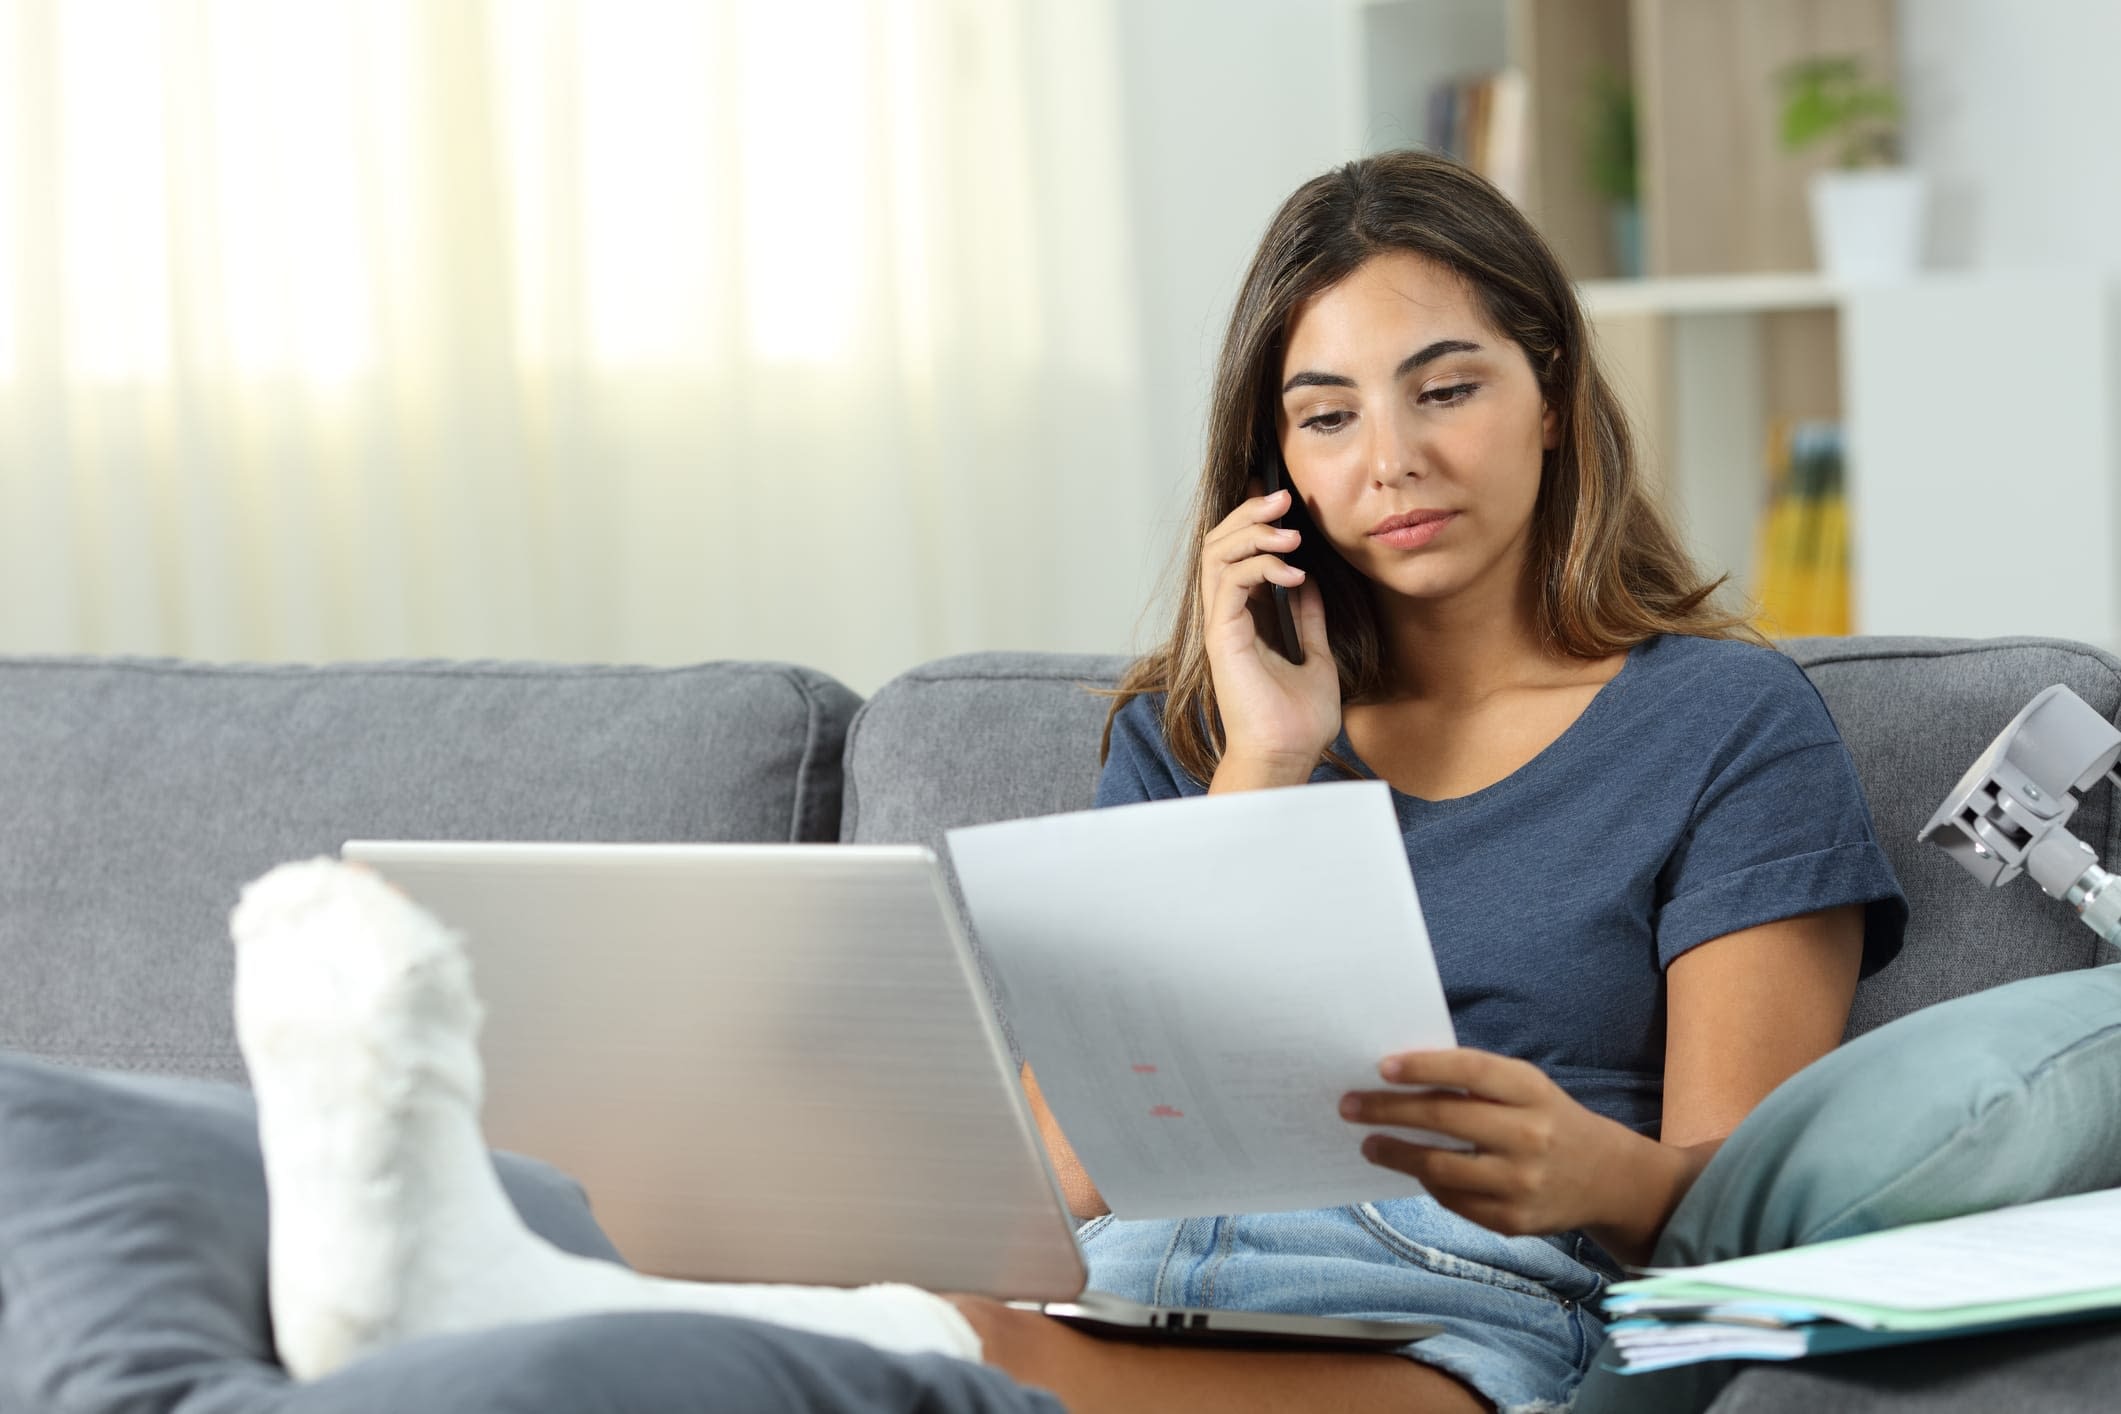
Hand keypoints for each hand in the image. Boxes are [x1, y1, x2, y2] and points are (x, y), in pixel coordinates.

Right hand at [1198, 477, 1338, 770]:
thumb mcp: (1315, 656)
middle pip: (1219, 544)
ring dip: (1253, 533)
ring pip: (1216, 555)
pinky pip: (1230, 583)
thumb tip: (1309, 585)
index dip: (1253, 521)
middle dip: (1249, 514)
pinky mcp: (1222, 637)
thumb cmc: (1297, 720)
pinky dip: (1259, 567)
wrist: (1287, 756)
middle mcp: (1225, 618)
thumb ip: (1308, 620)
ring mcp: (1220, 626)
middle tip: (1283, 498)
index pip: (1235, 554)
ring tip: (1290, 534)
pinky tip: (1293, 573)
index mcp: (1243, 620)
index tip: (1283, 500)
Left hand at [1339, 1048, 1660, 1240]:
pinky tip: (1412, 1169)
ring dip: (1394, 1153)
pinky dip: (1427, 1182)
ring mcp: (1521, 1182)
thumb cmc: (1549, 1119)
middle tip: (1350, 1105)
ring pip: (1439, 1167)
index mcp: (1532, 1091)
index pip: (1469, 1070)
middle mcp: (1529, 1135)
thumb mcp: (1527, 1088)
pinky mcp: (1513, 1221)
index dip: (1423, 1066)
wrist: (1606, 1178)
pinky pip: (1453, 1201)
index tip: (1381, 1066)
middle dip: (1388, 1110)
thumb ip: (1476, 1082)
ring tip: (1369, 1144)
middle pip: (1444, 1118)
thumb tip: (1400, 1075)